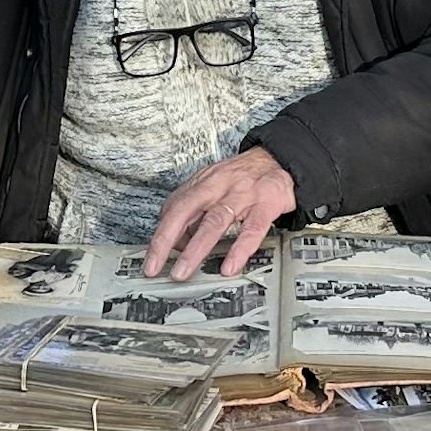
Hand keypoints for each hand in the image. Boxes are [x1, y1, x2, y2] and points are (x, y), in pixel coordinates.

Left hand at [141, 147, 298, 282]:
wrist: (281, 159)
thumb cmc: (244, 176)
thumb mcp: (214, 184)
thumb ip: (195, 209)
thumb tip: (176, 240)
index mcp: (204, 182)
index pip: (174, 206)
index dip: (160, 233)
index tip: (150, 258)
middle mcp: (219, 186)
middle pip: (186, 210)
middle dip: (166, 240)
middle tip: (155, 265)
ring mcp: (243, 194)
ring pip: (215, 221)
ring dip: (196, 249)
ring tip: (183, 271)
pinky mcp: (267, 204)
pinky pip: (252, 229)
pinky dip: (239, 249)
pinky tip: (229, 266)